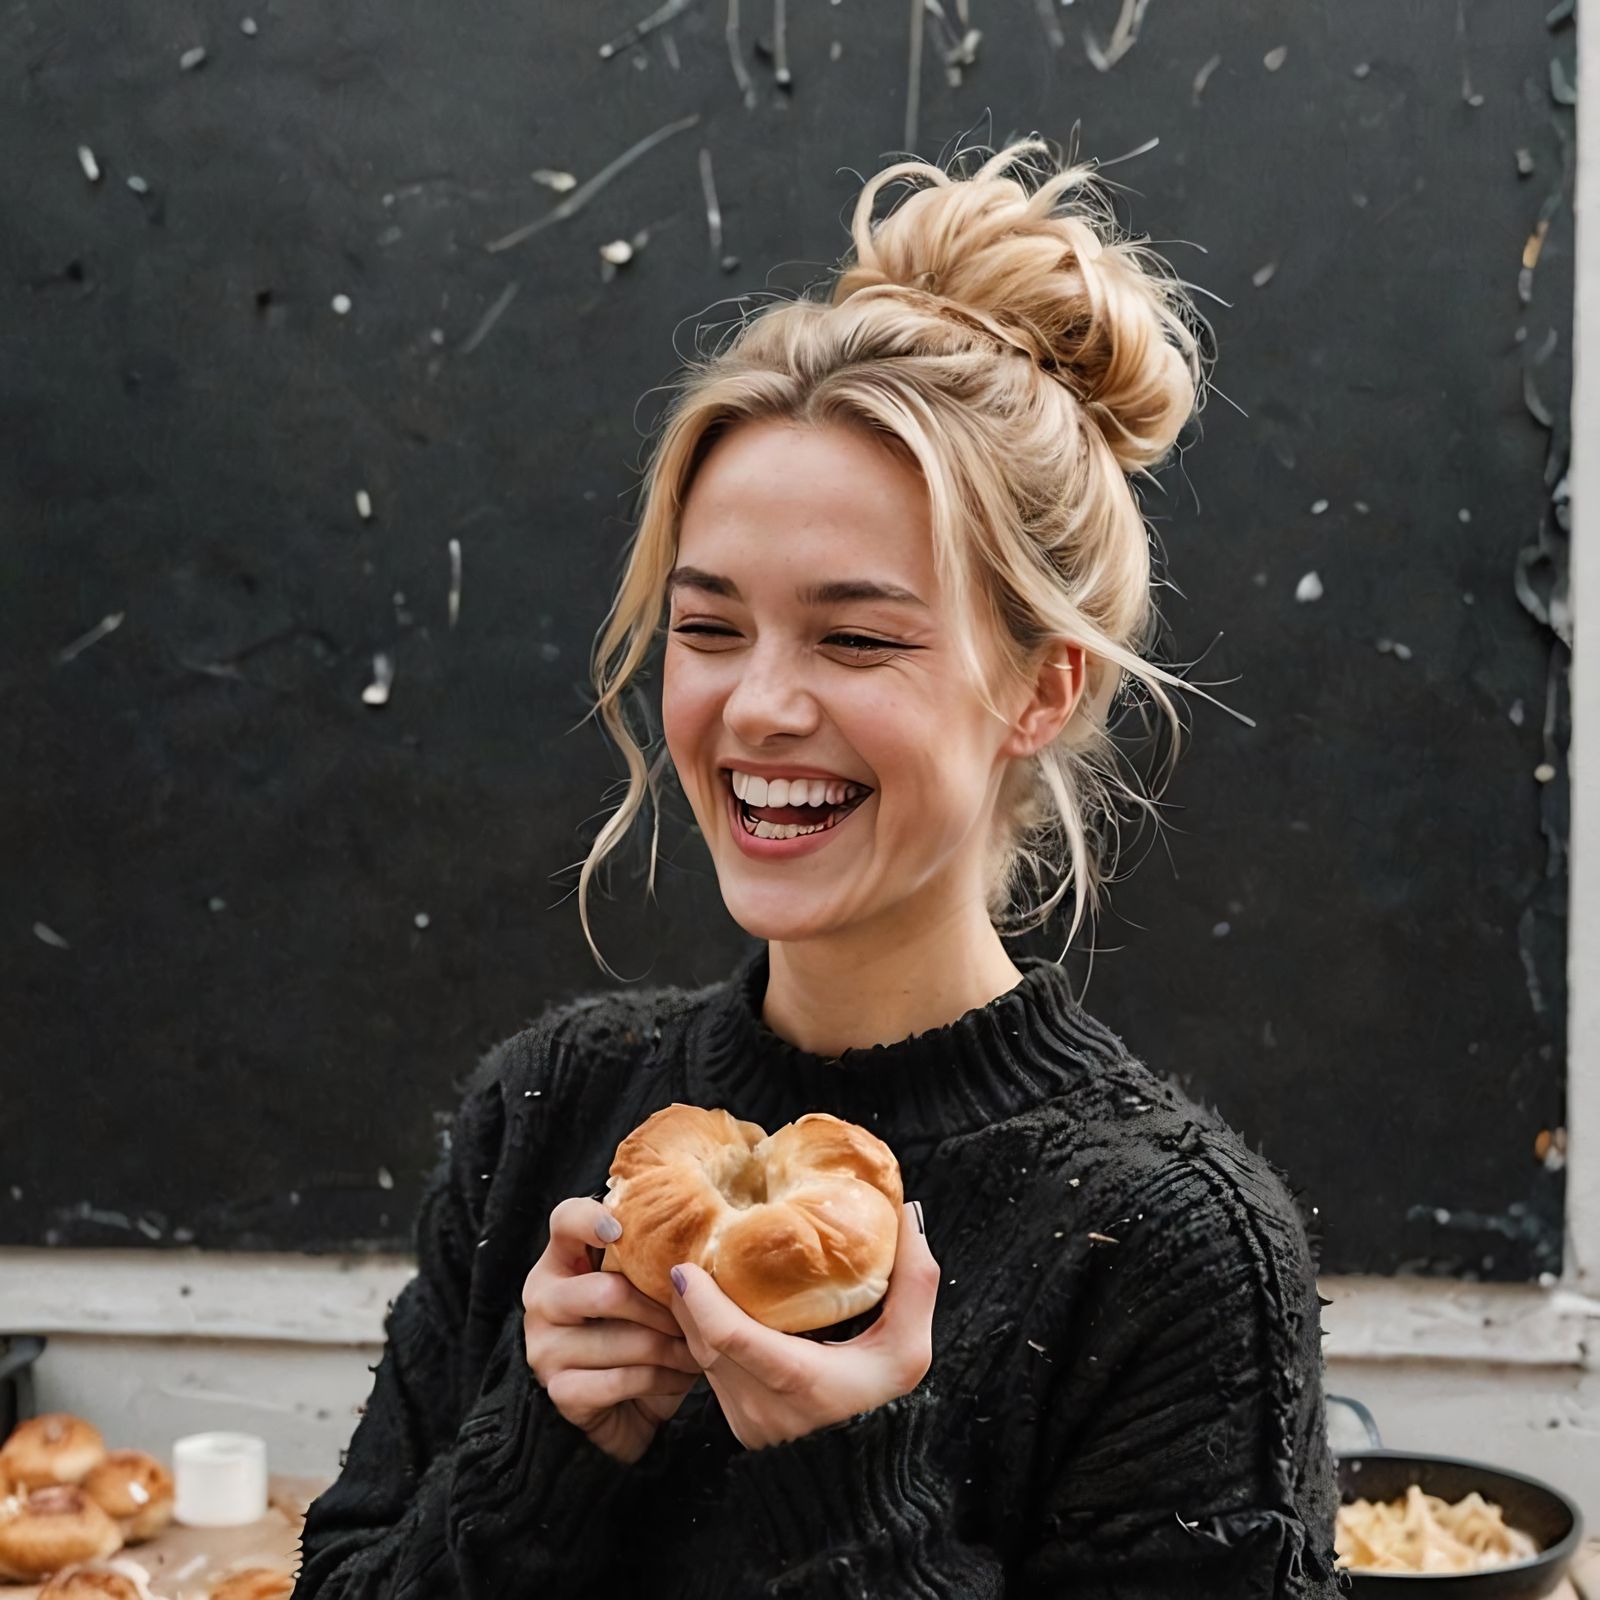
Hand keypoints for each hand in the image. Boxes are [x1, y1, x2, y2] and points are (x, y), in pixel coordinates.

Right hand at [521, 1196, 704, 1464]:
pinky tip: (679, 1376)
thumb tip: (694, 1244)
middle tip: (697, 1317)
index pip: (564, 1221)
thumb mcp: (643, 1287)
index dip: (590, 1219)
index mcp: (562, 1259)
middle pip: (607, 1291)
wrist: (627, 1407)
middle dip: (662, 1308)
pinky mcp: (558, 1391)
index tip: (620, 1230)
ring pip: (621, 1339)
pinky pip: (619, 1381)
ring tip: (699, 1349)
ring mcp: (544, 1348)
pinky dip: (660, 1380)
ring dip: (672, 1348)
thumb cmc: (639, 1330)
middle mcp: (543, 1299)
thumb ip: (652, 1258)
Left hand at [668, 1199, 935, 1451]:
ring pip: (700, 1355)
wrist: (859, 1469)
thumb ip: (915, 1282)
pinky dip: (702, 1336)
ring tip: (697, 1270)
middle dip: (689, 1297)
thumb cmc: (883, 1401)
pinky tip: (708, 1307)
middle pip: (705, 1340)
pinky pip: (705, 1370)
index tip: (685, 1264)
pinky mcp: (735, 1423)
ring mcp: (744, 1418)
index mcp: (801, 1382)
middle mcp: (763, 1405)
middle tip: (688, 1249)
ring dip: (692, 1315)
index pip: (730, 1337)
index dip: (701, 1299)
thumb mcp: (909, 1348)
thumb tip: (908, 1213)